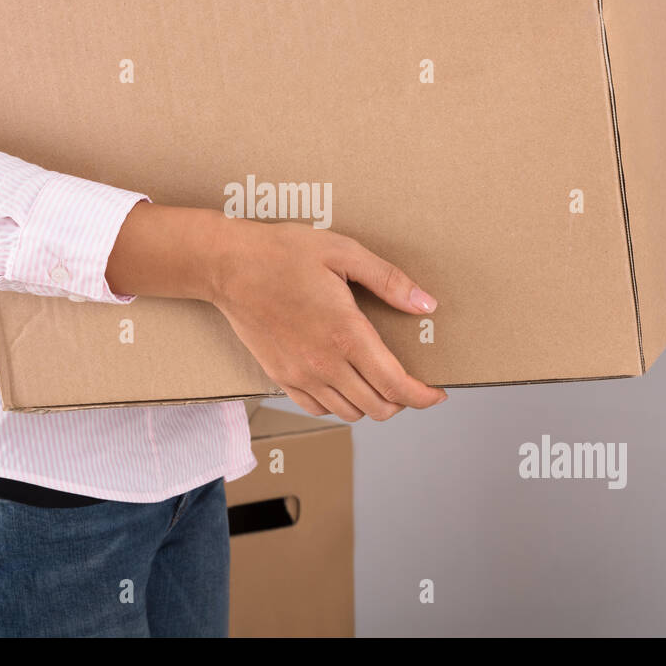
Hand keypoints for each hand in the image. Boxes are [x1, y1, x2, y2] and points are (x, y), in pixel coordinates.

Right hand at [207, 219, 447, 421]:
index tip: (437, 392)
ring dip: (371, 403)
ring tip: (378, 380)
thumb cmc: (283, 252)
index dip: (424, 396)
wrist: (227, 265)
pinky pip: (318, 409)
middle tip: (409, 381)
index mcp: (346, 333)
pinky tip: (344, 382)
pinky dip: (339, 404)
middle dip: (403, 400)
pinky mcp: (281, 377)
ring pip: (350, 413)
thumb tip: (426, 304)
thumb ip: (389, 281)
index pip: (396, 385)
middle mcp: (324, 363)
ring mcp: (300, 374)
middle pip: (378, 407)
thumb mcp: (343, 252)